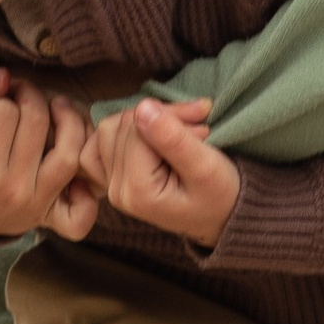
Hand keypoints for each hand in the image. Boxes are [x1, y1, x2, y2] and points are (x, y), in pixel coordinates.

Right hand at [0, 67, 97, 241]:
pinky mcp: (47, 214)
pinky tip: (70, 158)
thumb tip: (2, 77)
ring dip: (67, 119)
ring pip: (69, 150)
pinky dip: (85, 186)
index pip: (3, 110)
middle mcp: (11, 189)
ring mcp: (34, 204)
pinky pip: (82, 207)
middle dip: (28, 98)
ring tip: (53, 107)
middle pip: (36, 122)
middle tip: (15, 96)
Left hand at [94, 96, 239, 250]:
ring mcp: (111, 184)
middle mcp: (117, 190)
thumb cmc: (219, 195)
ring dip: (145, 120)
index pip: (138, 130)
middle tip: (196, 124)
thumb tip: (143, 108)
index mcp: (137, 192)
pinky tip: (152, 134)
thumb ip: (174, 139)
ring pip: (110, 128)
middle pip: (121, 127)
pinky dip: (127, 130)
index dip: (170, 116)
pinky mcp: (111, 176)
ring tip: (179, 128)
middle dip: (160, 117)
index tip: (202, 124)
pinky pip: (103, 141)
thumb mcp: (205, 167)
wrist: (220, 216)